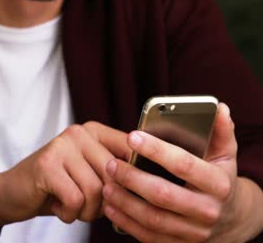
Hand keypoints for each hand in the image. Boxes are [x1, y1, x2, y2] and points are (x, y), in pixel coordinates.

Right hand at [0, 122, 130, 223]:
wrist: (11, 193)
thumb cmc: (55, 188)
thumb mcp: (88, 175)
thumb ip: (113, 173)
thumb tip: (146, 185)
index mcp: (94, 132)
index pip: (131, 150)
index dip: (135, 178)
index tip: (127, 195)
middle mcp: (79, 133)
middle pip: (114, 176)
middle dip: (105, 202)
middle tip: (88, 206)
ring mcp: (61, 146)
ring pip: (96, 190)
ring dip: (86, 211)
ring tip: (71, 206)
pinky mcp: (47, 165)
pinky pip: (75, 200)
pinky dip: (69, 214)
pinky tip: (58, 207)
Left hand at [102, 103, 262, 241]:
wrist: (231, 219)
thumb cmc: (219, 180)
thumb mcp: (225, 156)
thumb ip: (221, 132)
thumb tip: (219, 108)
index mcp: (218, 184)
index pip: (184, 164)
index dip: (157, 150)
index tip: (132, 137)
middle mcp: (207, 210)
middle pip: (163, 194)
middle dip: (132, 178)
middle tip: (111, 164)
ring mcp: (194, 232)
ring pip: (153, 218)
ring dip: (125, 202)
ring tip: (106, 184)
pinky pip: (148, 236)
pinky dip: (126, 222)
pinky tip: (110, 207)